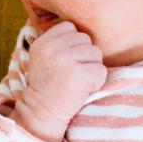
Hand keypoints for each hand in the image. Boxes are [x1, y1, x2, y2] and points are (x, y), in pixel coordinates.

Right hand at [16, 21, 107, 136]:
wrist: (41, 113)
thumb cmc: (46, 86)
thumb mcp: (42, 57)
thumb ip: (57, 41)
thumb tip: (82, 31)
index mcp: (43, 42)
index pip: (70, 27)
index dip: (74, 44)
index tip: (66, 61)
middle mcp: (52, 48)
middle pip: (86, 39)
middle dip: (84, 56)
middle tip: (72, 74)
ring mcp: (65, 60)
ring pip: (96, 53)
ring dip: (91, 68)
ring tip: (77, 82)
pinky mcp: (79, 75)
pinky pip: (101, 71)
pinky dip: (96, 82)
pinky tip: (82, 90)